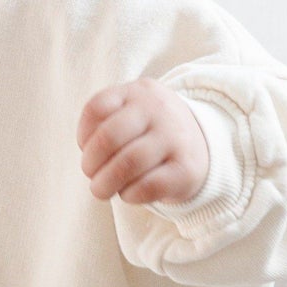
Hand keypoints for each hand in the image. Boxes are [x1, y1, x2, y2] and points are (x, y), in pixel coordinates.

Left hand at [76, 77, 210, 206]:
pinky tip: (128, 193)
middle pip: (108, 137)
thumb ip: (103, 126)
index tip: (86, 148)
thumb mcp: (129, 113)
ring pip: (127, 163)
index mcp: (138, 92)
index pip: (97, 108)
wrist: (203, 144)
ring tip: (101, 190)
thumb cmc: (148, 132)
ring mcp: (176, 137)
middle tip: (90, 174)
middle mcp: (159, 109)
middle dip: (90, 162)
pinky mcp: (187, 169)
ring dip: (106, 183)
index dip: (83, 134)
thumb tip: (90, 163)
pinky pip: (148, 185)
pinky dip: (129, 194)